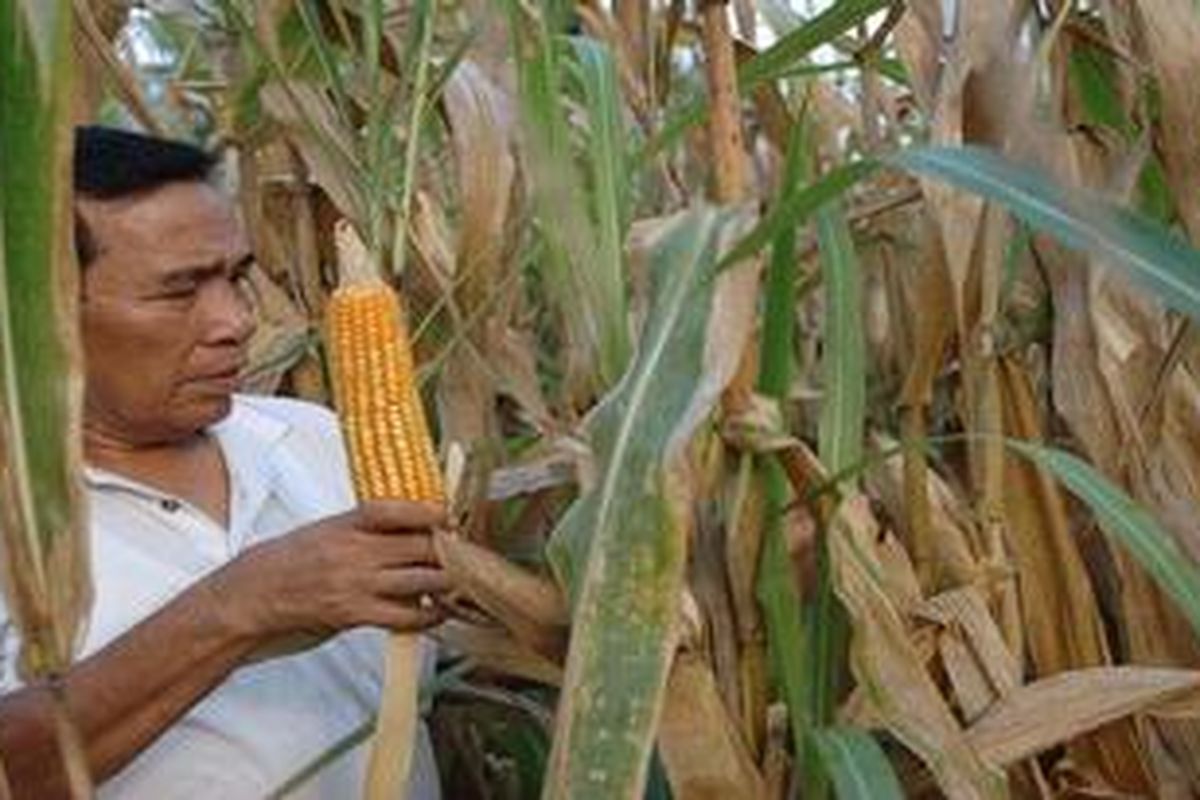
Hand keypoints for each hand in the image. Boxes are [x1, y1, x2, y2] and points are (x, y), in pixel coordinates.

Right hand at [207, 501, 452, 640]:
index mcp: (345, 524)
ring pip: (421, 580)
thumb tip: (410, 528)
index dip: (428, 512)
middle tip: (466, 554)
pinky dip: (428, 614)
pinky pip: (405, 615)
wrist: (248, 598)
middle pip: (419, 546)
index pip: (394, 510)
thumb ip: (363, 530)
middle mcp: (353, 551)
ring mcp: (355, 584)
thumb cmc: (287, 562)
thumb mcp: (324, 531)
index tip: (449, 515)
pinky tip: (438, 611)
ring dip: (446, 582)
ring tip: (460, 582)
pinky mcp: (354, 615)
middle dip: (449, 551)